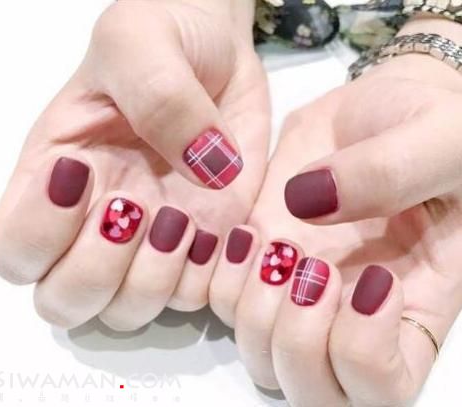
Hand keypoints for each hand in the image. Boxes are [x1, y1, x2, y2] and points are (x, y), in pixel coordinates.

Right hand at [0, 0, 269, 329]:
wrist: (218, 51)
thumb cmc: (164, 37)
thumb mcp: (142, 43)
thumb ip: (158, 99)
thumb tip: (201, 171)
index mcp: (56, 176)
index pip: (12, 248)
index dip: (38, 237)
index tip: (86, 177)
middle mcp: (97, 221)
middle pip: (65, 300)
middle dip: (99, 270)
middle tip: (138, 204)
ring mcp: (153, 239)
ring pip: (128, 310)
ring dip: (155, 279)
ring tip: (185, 216)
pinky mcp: (203, 244)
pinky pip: (194, 295)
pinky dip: (208, 274)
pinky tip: (223, 227)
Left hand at [210, 17, 461, 405]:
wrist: (382, 104)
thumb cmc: (431, 120)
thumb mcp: (445, 137)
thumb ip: (392, 172)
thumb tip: (308, 204)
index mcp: (412, 302)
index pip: (383, 389)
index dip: (362, 354)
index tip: (371, 280)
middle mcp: (349, 308)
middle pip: (308, 386)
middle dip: (295, 340)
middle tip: (310, 267)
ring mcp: (296, 282)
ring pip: (256, 349)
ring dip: (253, 310)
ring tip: (273, 245)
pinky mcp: (259, 250)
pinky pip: (220, 297)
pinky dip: (219, 276)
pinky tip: (246, 233)